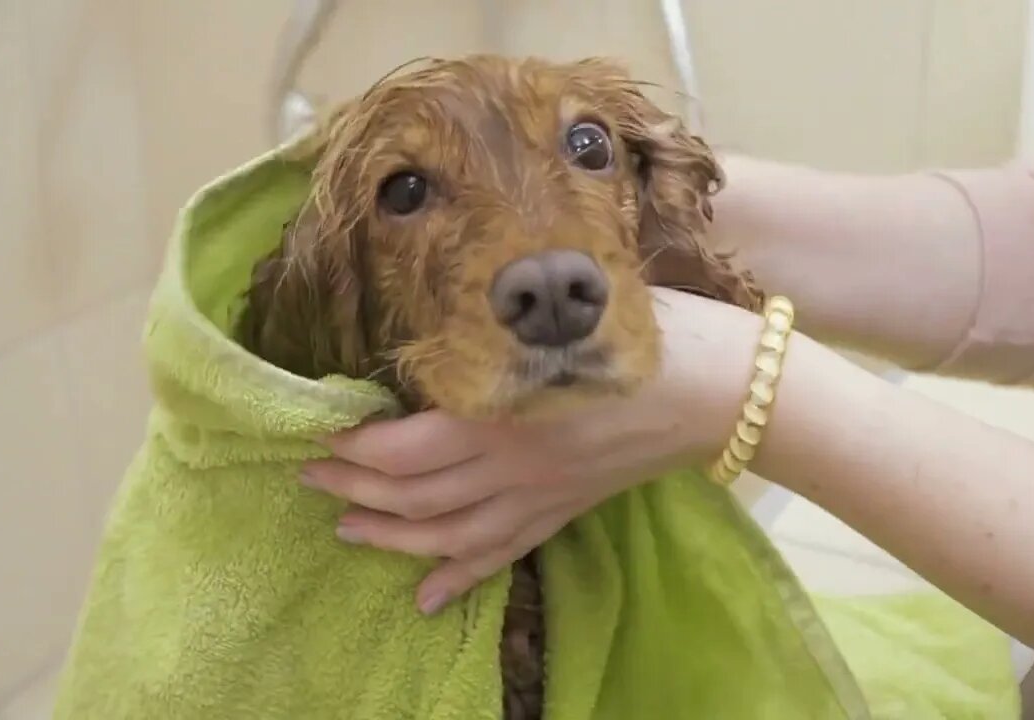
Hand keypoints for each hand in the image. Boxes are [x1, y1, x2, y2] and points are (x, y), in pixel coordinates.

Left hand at [301, 288, 760, 613]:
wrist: (724, 391)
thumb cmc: (652, 335)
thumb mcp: (568, 317)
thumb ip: (502, 327)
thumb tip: (449, 314)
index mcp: (507, 413)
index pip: (406, 447)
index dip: (354, 446)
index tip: (317, 430)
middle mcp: (513, 467)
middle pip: (415, 494)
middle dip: (354, 488)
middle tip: (309, 476)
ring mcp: (541, 496)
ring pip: (448, 536)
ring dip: (391, 537)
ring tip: (346, 528)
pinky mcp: (566, 510)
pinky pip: (503, 554)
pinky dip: (461, 579)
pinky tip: (427, 598)